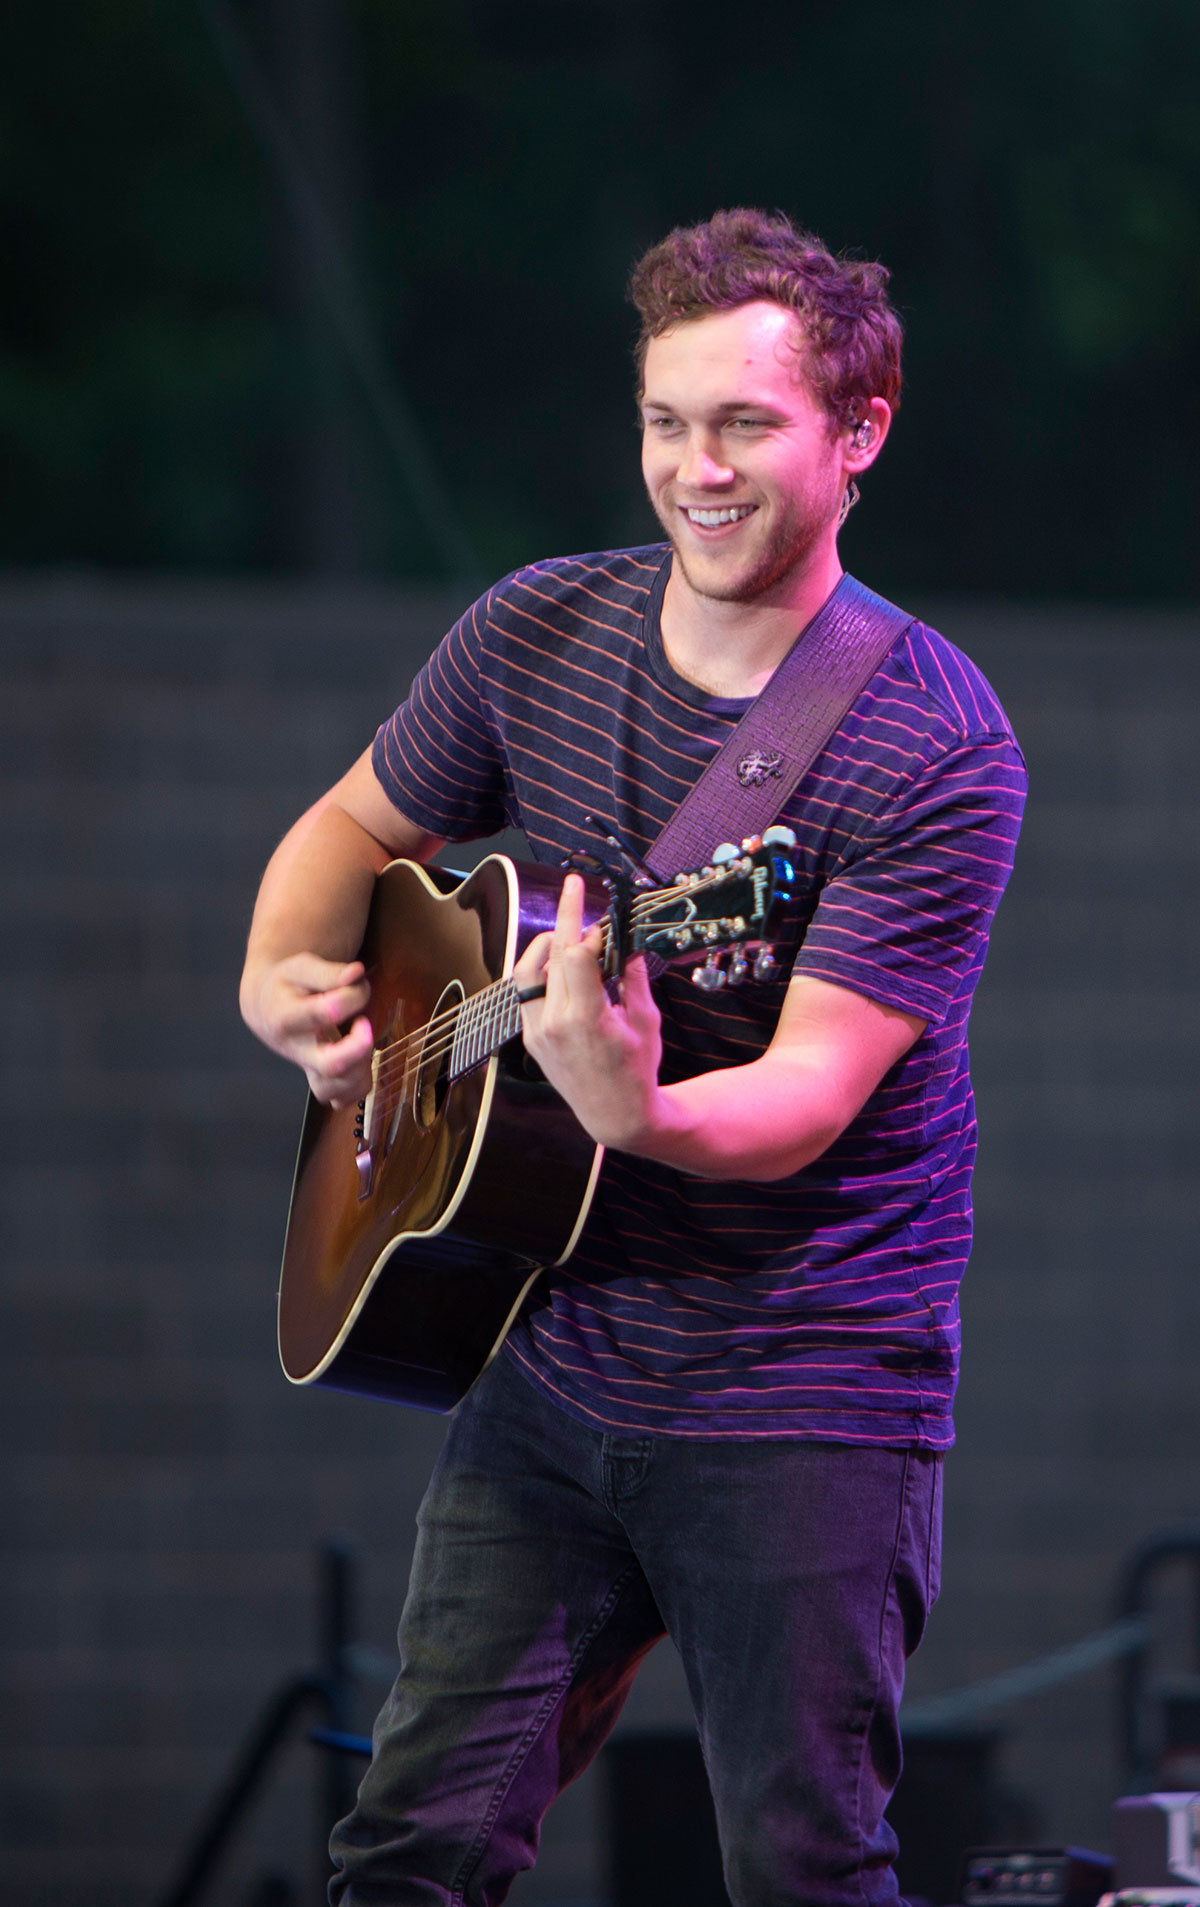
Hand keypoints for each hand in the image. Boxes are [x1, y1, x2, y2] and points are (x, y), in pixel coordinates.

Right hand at [241, 953, 373, 1107]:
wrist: (267, 1007)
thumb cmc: (287, 985)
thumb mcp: (302, 967)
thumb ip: (330, 973)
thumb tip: (356, 973)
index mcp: (287, 1017)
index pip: (325, 1012)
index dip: (353, 996)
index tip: (358, 983)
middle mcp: (297, 1049)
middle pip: (330, 1064)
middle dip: (358, 1049)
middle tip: (365, 1025)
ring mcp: (308, 1068)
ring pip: (338, 1087)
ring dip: (360, 1067)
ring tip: (360, 1041)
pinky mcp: (319, 1080)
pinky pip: (341, 1097)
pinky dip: (356, 1086)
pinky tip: (360, 1062)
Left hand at [513, 874, 664, 1151]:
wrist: (614, 1114)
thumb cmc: (637, 1070)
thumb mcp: (646, 1020)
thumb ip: (632, 977)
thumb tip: (627, 940)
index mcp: (586, 1018)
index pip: (575, 955)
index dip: (589, 930)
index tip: (604, 921)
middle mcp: (554, 1023)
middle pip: (552, 954)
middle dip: (567, 917)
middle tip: (573, 886)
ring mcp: (537, 1032)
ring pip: (528, 970)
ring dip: (546, 944)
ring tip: (565, 931)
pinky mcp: (531, 1038)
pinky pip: (526, 994)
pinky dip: (540, 972)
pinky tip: (559, 966)